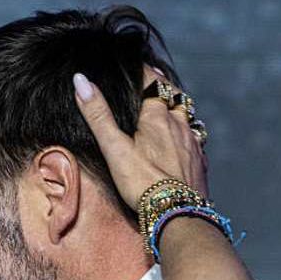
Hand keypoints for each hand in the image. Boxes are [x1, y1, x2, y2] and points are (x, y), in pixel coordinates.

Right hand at [72, 69, 208, 209]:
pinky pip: (195, 140)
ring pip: (187, 117)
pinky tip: (184, 141)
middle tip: (156, 81)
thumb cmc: (143, 182)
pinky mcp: (200, 162)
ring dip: (178, 110)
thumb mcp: (114, 148)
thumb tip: (80, 80)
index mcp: (158, 117)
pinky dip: (187, 134)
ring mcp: (192, 144)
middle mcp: (179, 125)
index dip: (144, 71)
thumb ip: (98, 115)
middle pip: (175, 97)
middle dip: (164, 88)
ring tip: (169, 108)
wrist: (178, 214)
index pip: (152, 82)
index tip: (136, 64)